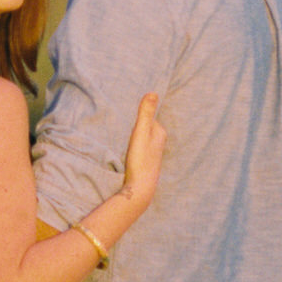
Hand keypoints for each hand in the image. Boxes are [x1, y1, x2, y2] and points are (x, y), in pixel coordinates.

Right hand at [119, 91, 164, 213]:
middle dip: (135, 125)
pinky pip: (138, 148)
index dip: (136, 115)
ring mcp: (153, 153)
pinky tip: (124, 150)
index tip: (125, 113)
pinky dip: (132, 147)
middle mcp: (159, 142)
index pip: (147, 116)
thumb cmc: (141, 160)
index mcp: (160, 132)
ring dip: (132, 137)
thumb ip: (146, 113)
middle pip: (144, 127)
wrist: (140, 188)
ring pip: (141, 138)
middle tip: (120, 123)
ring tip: (121, 137)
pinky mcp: (146, 162)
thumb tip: (154, 92)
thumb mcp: (141, 133)